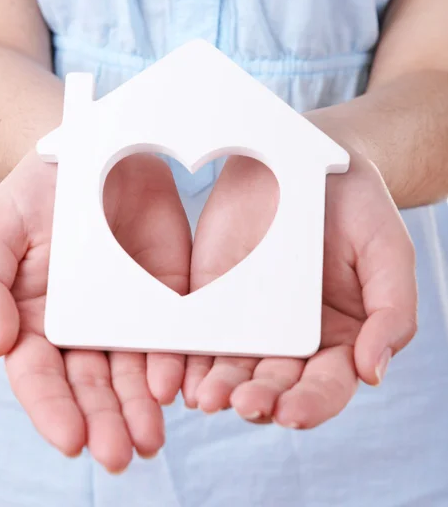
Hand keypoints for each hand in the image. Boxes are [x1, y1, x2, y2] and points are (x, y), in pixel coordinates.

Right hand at [0, 151, 191, 471]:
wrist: (89, 156)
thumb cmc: (32, 198)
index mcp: (36, 323)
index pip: (41, 378)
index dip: (53, 410)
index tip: (72, 440)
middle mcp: (83, 329)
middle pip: (93, 385)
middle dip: (106, 421)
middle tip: (122, 454)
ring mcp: (127, 313)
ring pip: (137, 371)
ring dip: (144, 407)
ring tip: (152, 436)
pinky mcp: (166, 292)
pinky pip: (174, 334)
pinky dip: (178, 363)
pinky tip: (181, 387)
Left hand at [184, 147, 416, 427]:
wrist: (309, 158)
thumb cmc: (358, 209)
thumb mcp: (388, 252)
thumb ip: (391, 312)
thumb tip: (372, 372)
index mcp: (339, 338)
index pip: (326, 385)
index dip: (312, 404)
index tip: (292, 412)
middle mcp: (291, 338)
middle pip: (274, 384)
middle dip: (260, 399)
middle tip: (245, 402)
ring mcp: (250, 318)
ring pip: (231, 366)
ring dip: (218, 387)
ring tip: (206, 397)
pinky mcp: (215, 295)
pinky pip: (200, 331)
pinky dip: (189, 354)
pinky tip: (181, 372)